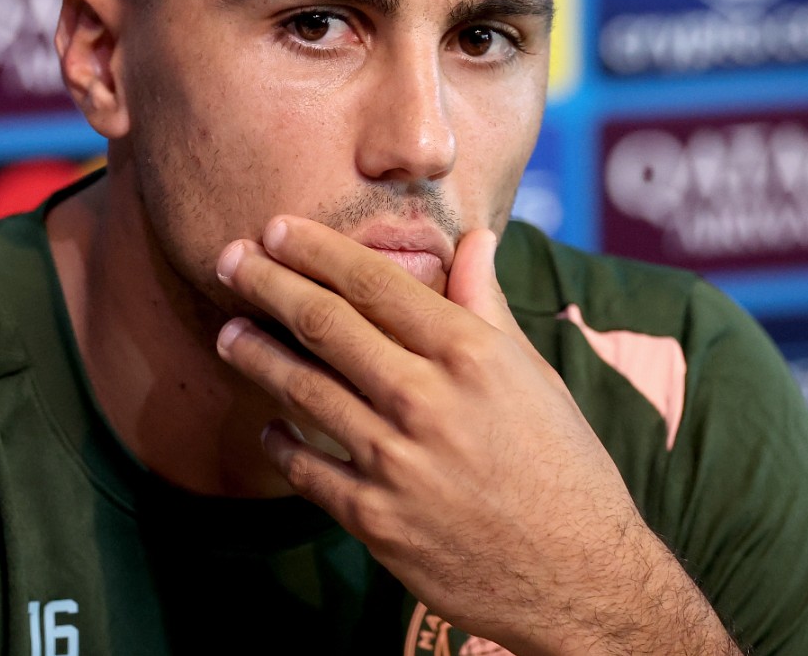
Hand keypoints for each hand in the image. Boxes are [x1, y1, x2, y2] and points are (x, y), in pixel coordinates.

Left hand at [213, 216, 735, 655]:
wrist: (578, 578)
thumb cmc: (562, 467)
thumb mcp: (533, 375)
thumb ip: (486, 305)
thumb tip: (474, 238)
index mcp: (470, 354)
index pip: (374, 282)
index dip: (316, 250)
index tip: (278, 229)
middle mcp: (427, 399)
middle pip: (323, 324)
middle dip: (266, 284)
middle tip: (228, 260)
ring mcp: (395, 461)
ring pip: (301, 389)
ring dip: (256, 355)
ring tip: (229, 332)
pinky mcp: (374, 518)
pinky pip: (305, 468)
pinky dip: (280, 441)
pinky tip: (268, 424)